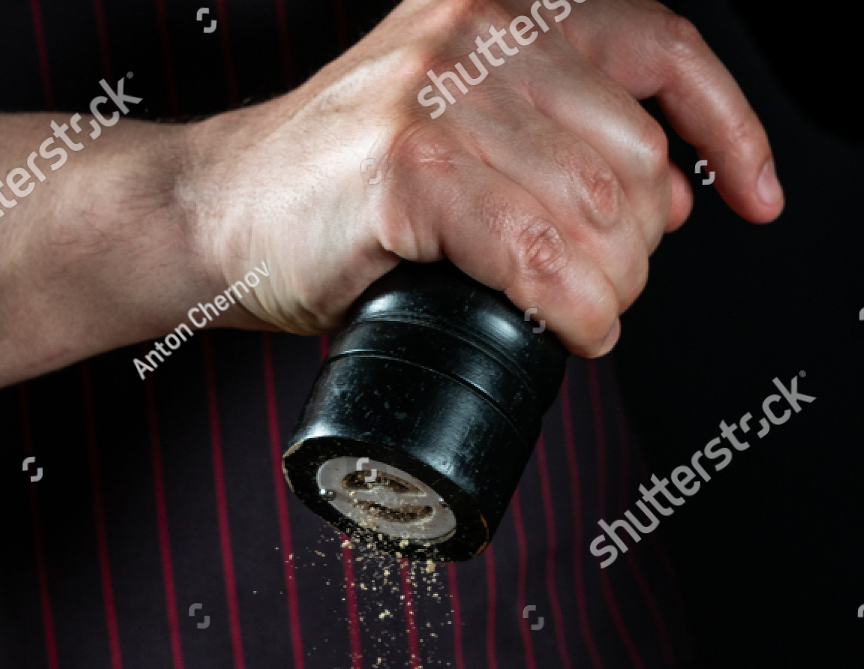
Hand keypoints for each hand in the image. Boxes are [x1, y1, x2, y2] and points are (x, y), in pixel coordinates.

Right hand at [188, 0, 782, 355]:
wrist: (216, 213)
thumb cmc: (334, 191)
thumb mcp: (458, 134)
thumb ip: (557, 143)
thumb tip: (669, 197)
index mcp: (501, 8)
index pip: (661, 45)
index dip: (728, 126)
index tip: (759, 196)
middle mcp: (478, 31)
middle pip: (634, 156)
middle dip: (637, 252)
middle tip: (596, 294)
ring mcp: (440, 93)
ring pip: (595, 214)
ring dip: (606, 293)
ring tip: (577, 319)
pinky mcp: (405, 166)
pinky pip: (538, 253)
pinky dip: (571, 309)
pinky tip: (570, 329)